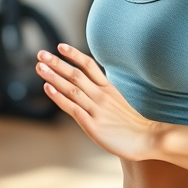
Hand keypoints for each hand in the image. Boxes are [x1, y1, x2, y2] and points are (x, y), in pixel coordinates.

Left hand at [36, 44, 160, 161]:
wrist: (147, 140)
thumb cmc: (131, 124)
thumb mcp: (118, 101)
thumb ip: (102, 91)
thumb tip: (88, 84)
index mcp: (108, 88)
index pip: (89, 66)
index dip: (74, 55)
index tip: (60, 46)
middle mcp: (101, 96)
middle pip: (76, 74)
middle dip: (56, 63)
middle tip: (40, 54)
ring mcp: (97, 110)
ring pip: (72, 89)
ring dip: (54, 77)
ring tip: (39, 67)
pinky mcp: (93, 126)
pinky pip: (73, 109)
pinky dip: (59, 97)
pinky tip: (48, 89)